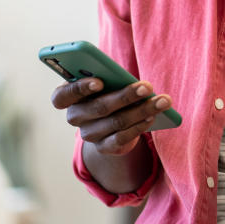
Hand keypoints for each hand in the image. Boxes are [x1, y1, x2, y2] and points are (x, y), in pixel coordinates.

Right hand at [51, 78, 172, 155]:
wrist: (110, 118)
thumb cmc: (107, 88)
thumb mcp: (105, 79)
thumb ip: (108, 76)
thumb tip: (127, 79)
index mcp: (66, 96)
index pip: (62, 96)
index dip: (79, 89)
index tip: (99, 82)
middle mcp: (75, 117)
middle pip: (98, 108)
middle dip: (126, 96)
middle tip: (147, 86)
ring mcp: (88, 134)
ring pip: (116, 122)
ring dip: (142, 110)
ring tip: (162, 101)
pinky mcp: (104, 147)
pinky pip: (122, 138)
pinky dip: (140, 126)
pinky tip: (153, 116)